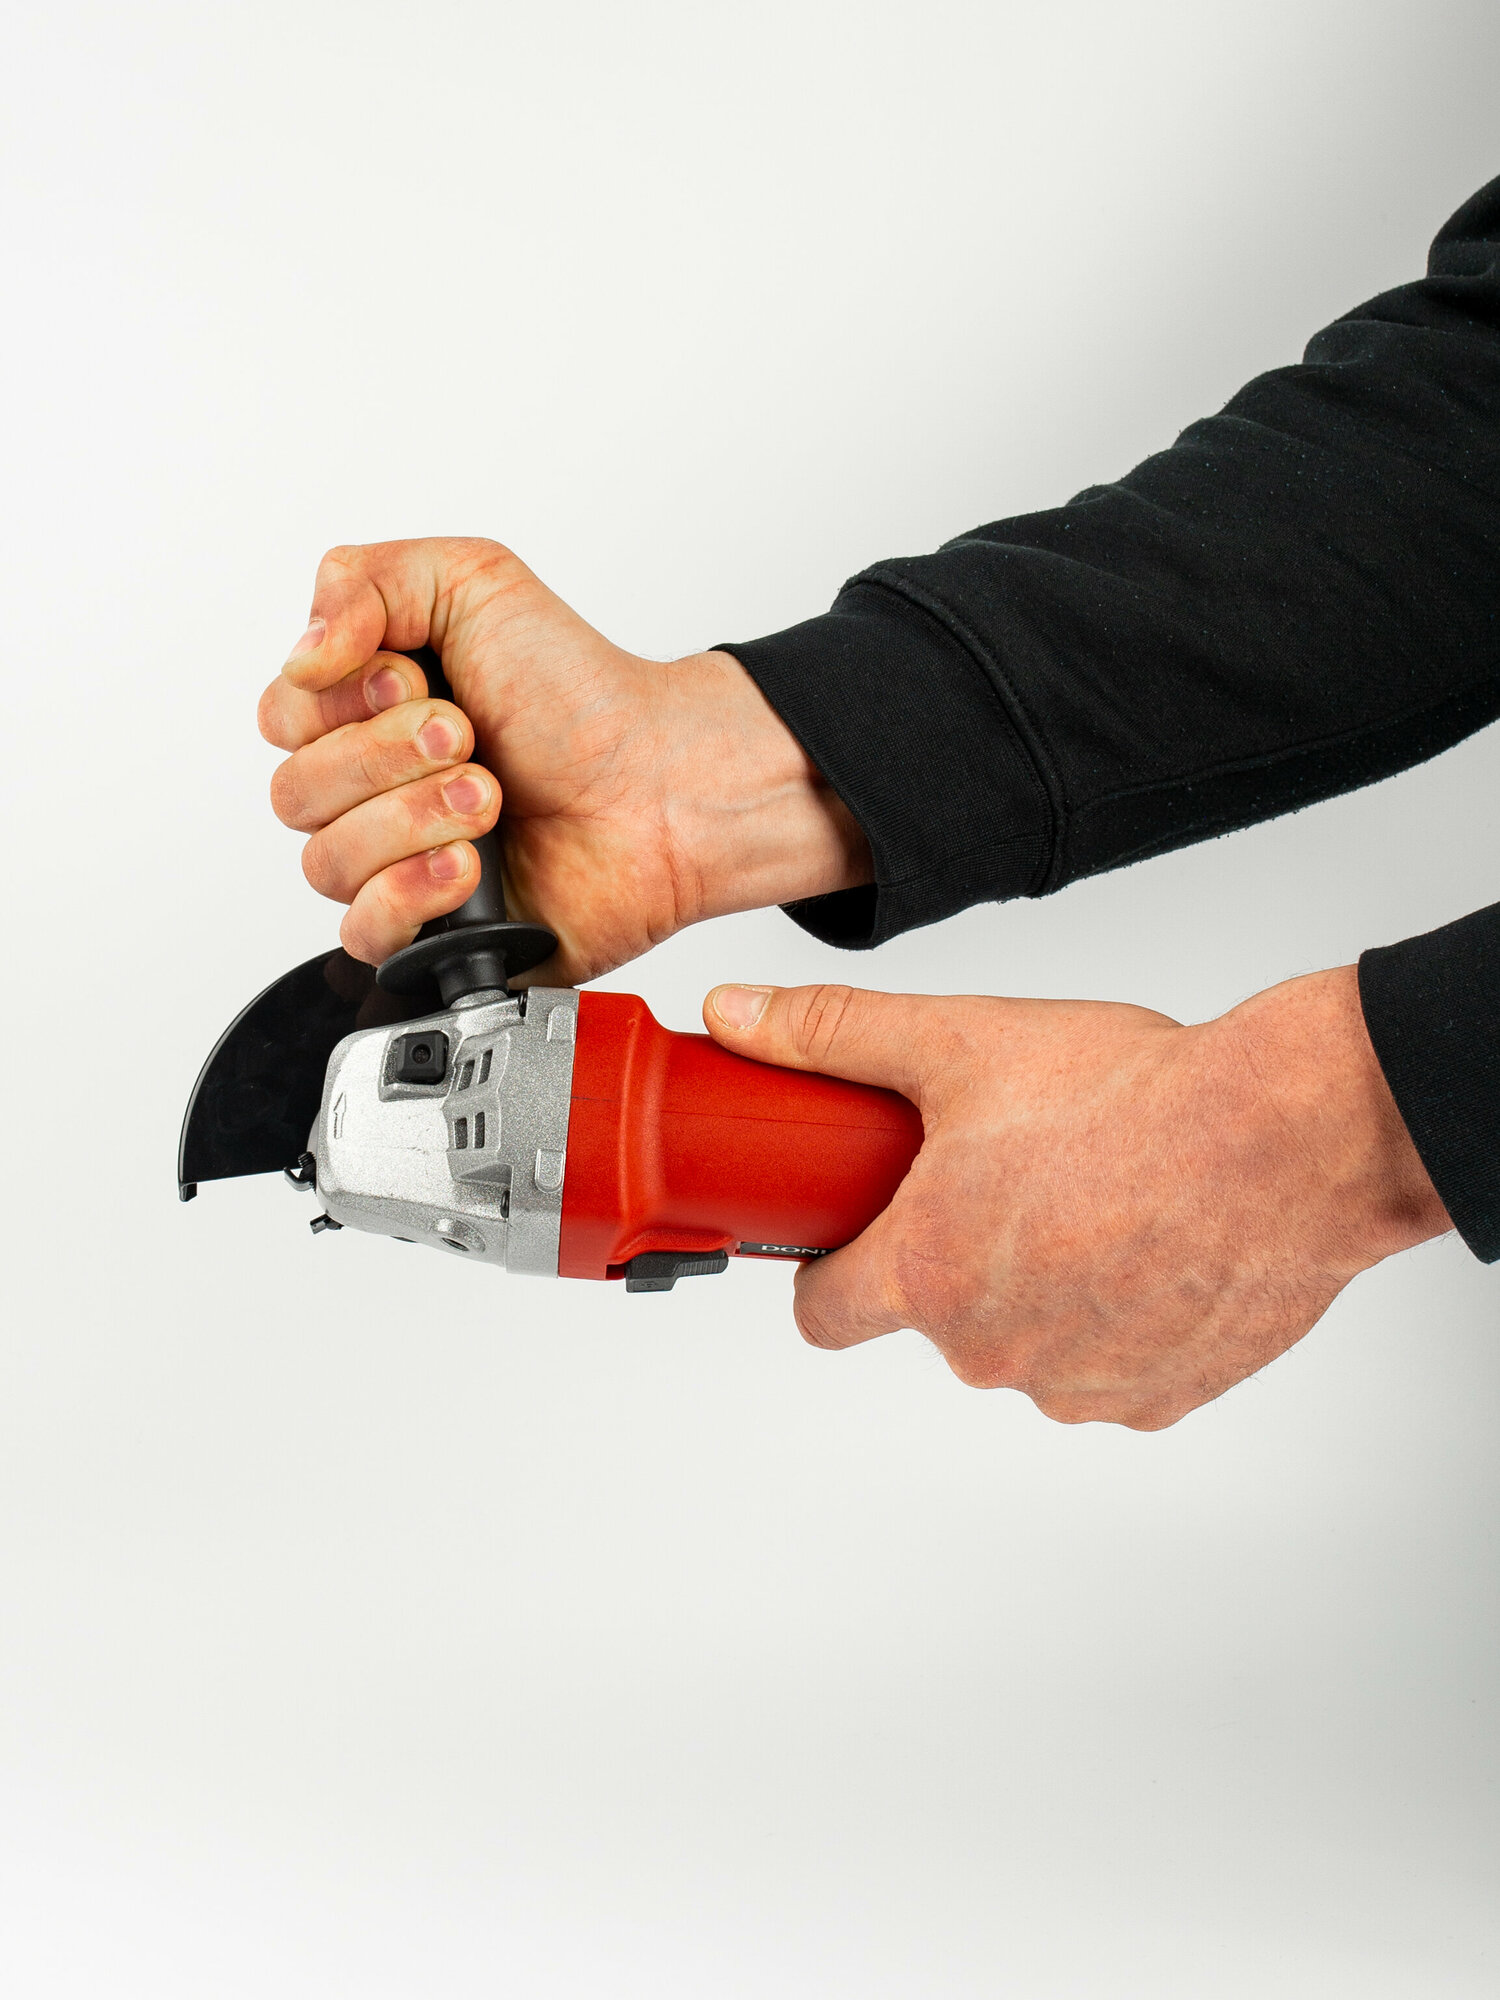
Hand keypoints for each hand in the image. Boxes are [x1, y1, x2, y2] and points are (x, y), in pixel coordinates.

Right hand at [257, 539, 869, 981]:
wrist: (663, 786)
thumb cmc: (583, 696)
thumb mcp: (472, 582)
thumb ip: (363, 581)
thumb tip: (302, 652)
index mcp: (367, 712)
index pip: (283, 717)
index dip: (342, 703)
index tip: (418, 682)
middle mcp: (374, 790)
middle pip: (295, 793)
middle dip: (389, 759)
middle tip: (473, 741)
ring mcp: (399, 864)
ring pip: (326, 862)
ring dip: (413, 820)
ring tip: (491, 801)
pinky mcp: (433, 933)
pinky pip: (362, 935)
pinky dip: (409, 895)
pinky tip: (469, 868)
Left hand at [703, 966, 1450, 1427]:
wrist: (1288, 1139)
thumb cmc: (1134, 1098)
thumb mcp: (957, 1042)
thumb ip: (832, 1034)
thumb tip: (738, 1015)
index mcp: (928, 1273)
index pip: (824, 1316)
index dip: (828, 1271)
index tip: (853, 1235)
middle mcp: (992, 1349)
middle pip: (935, 1318)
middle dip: (955, 1257)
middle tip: (1007, 1177)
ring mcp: (1078, 1384)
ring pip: (1023, 1345)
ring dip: (1039, 1291)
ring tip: (1090, 1200)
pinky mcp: (1158, 1398)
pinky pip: (1107, 1368)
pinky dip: (1117, 1321)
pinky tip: (1149, 1248)